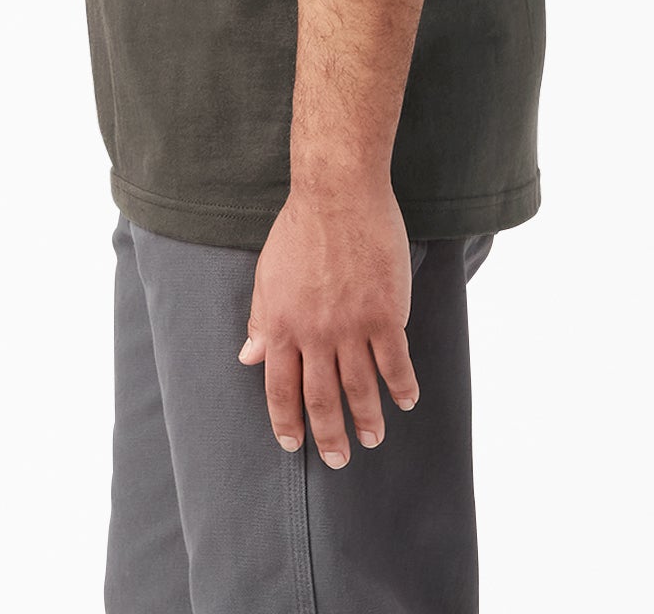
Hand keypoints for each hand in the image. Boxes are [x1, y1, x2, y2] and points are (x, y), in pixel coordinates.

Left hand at [236, 182, 420, 466]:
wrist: (338, 193)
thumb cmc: (299, 228)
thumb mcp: (267, 274)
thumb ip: (260, 319)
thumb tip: (248, 356)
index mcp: (281, 325)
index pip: (280, 389)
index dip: (286, 421)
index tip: (293, 445)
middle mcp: (315, 334)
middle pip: (321, 398)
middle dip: (329, 434)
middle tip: (339, 459)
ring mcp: (352, 326)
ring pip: (361, 388)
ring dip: (367, 419)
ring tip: (372, 439)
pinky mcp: (386, 314)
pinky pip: (395, 362)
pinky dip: (401, 386)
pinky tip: (405, 400)